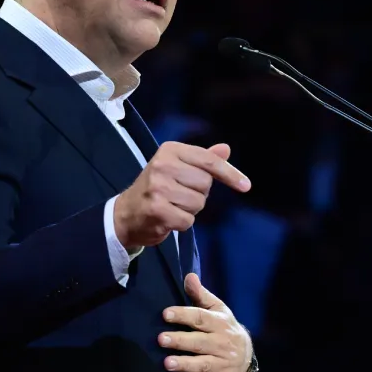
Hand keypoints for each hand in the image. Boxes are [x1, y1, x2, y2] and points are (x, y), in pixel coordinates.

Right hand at [114, 142, 249, 248]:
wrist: (126, 213)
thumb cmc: (157, 188)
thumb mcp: (178, 167)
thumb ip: (203, 159)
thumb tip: (226, 149)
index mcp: (170, 150)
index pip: (209, 161)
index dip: (230, 174)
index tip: (245, 186)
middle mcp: (162, 165)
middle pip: (205, 184)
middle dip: (198, 193)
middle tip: (179, 194)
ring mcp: (158, 187)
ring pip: (198, 203)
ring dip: (190, 210)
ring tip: (172, 205)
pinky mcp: (157, 210)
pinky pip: (188, 220)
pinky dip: (182, 223)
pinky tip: (168, 217)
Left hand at [159, 273, 252, 371]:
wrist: (247, 355)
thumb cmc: (225, 328)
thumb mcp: (218, 309)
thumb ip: (201, 295)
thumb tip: (189, 276)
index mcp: (219, 324)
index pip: (200, 318)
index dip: (183, 315)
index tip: (165, 313)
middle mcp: (221, 343)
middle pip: (199, 342)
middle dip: (180, 341)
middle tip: (160, 339)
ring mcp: (222, 364)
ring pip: (203, 364)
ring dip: (186, 364)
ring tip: (167, 363)